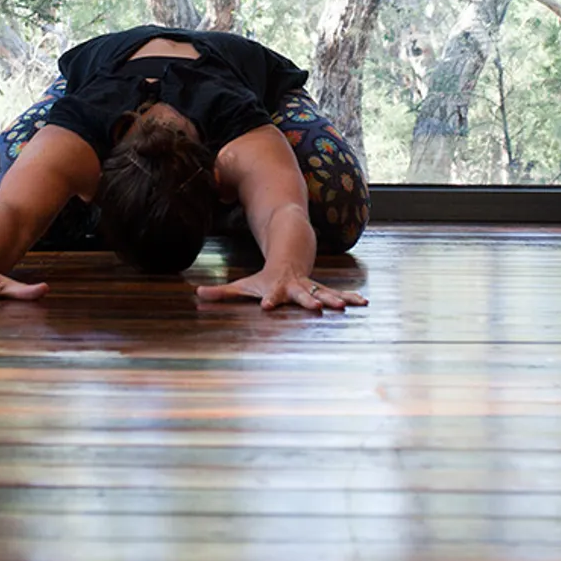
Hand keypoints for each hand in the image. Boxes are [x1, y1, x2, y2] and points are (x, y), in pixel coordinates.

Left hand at [195, 268, 366, 311]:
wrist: (288, 251)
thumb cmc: (264, 278)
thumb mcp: (242, 285)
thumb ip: (222, 293)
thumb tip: (197, 295)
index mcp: (277, 288)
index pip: (272, 295)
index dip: (269, 300)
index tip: (267, 306)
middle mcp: (296, 288)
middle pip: (303, 296)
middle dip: (311, 302)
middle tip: (318, 309)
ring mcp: (311, 288)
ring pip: (325, 294)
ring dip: (336, 300)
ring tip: (348, 306)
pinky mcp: (321, 290)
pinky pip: (336, 294)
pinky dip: (349, 297)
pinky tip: (363, 303)